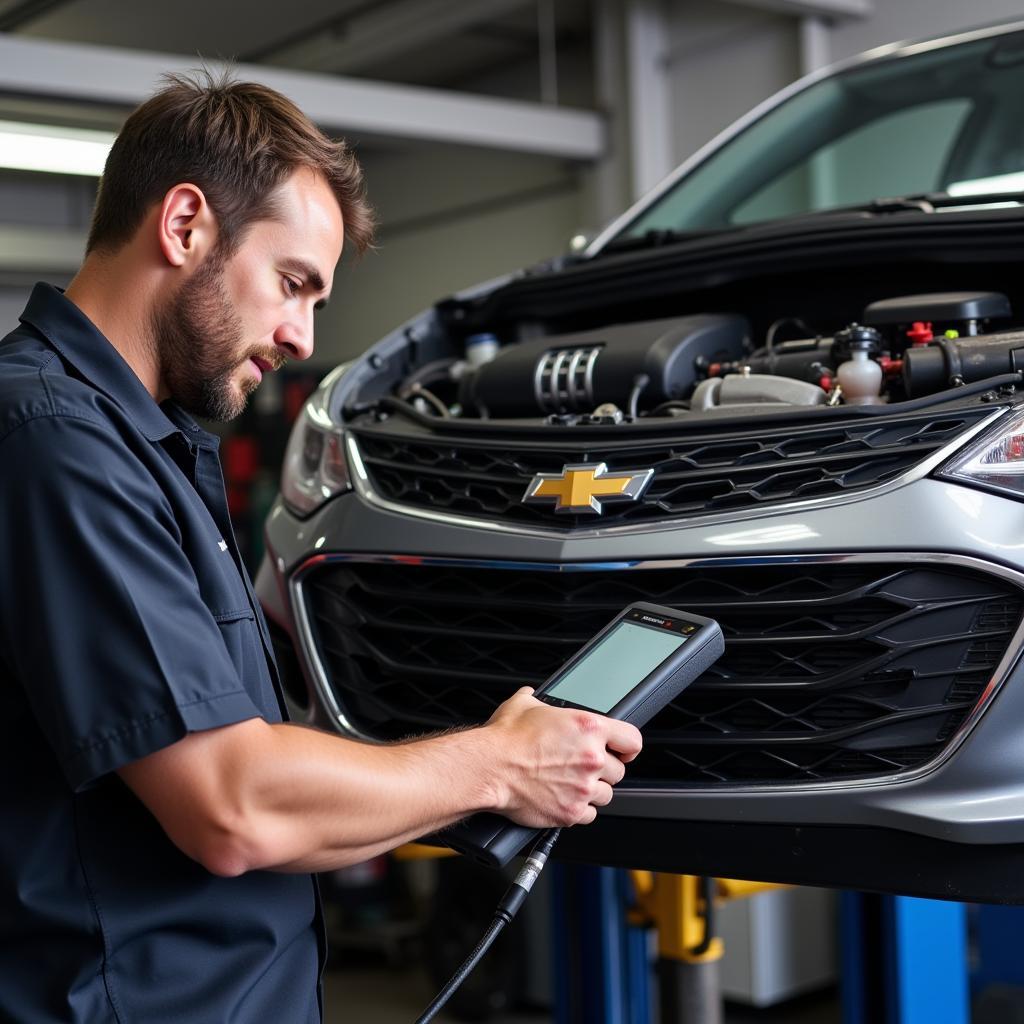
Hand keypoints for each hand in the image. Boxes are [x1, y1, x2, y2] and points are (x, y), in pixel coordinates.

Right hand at [484, 687, 642, 827]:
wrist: (490, 768)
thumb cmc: (505, 738)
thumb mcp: (524, 704)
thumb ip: (536, 699)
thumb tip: (532, 695)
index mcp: (589, 728)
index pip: (633, 740)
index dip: (627, 747)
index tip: (622, 751)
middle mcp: (591, 758)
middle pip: (619, 771)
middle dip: (603, 770)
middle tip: (582, 767)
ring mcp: (583, 788)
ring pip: (606, 794)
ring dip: (592, 790)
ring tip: (572, 783)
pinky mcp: (571, 812)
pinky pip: (589, 815)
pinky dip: (580, 810)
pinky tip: (565, 799)